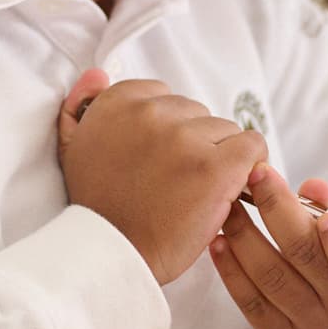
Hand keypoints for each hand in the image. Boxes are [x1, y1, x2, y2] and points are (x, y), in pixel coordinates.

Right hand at [57, 69, 268, 285]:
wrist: (114, 255)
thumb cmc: (99, 208)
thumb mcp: (73, 149)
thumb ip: (80, 106)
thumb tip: (97, 73)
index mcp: (117, 102)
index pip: (167, 97)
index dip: (170, 132)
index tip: (161, 160)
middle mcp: (149, 111)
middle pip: (198, 114)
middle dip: (194, 145)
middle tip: (176, 182)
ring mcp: (184, 137)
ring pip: (226, 131)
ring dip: (219, 159)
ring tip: (195, 192)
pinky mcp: (216, 166)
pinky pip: (253, 146)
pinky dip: (250, 167)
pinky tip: (230, 189)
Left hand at [210, 169, 327, 328]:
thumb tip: (313, 187)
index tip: (324, 215)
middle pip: (306, 258)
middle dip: (278, 212)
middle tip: (257, 177)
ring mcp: (307, 323)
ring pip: (271, 277)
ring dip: (245, 236)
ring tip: (229, 206)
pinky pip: (249, 300)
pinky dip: (230, 268)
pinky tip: (219, 241)